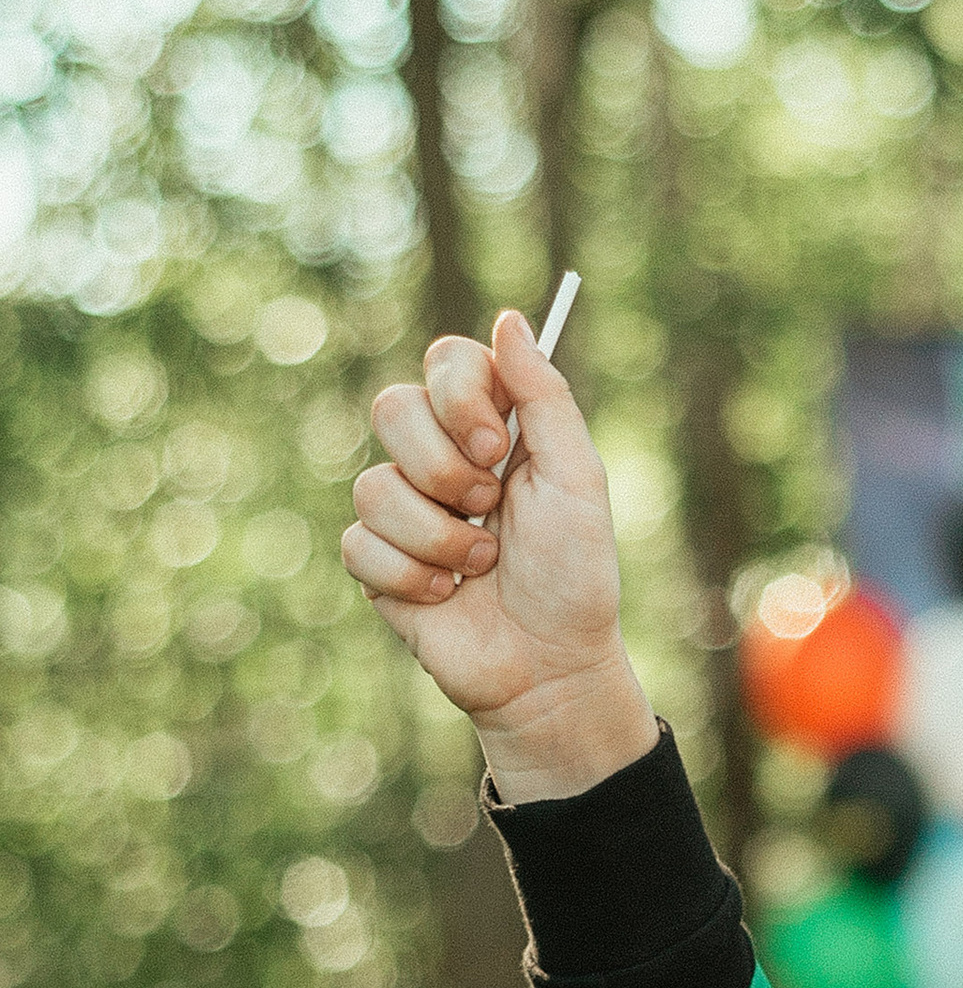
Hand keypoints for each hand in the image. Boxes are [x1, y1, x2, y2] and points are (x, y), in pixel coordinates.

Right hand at [342, 310, 654, 795]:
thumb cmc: (575, 576)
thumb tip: (511, 318)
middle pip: (392, 408)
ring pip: (373, 485)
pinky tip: (447, 596)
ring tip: (481, 565)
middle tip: (490, 509)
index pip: (445, 361)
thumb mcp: (577, 479)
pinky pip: (359, 544)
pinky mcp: (376, 562)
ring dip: (439, 536)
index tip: (498, 445)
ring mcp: (402, 509)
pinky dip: (411, 576)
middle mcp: (440, 458)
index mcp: (491, 427)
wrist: (551, 668)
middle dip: (445, 469)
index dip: (460, 396)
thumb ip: (546, 396)